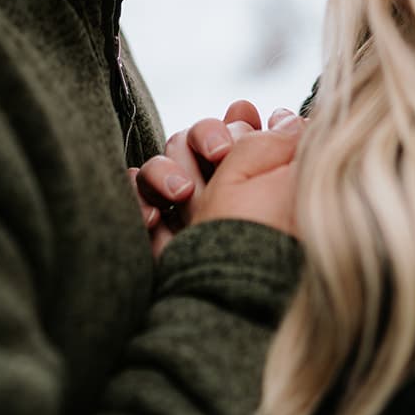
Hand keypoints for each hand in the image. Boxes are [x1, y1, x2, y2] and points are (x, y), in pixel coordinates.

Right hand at [131, 102, 299, 254]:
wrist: (233, 298)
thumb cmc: (262, 237)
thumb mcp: (279, 182)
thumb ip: (279, 142)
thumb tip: (282, 115)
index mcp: (247, 173)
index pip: (229, 129)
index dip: (231, 123)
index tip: (245, 125)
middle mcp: (213, 188)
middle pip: (189, 137)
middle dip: (201, 137)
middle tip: (218, 155)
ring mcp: (181, 211)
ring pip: (158, 164)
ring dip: (166, 171)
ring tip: (182, 194)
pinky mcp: (155, 232)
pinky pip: (133, 195)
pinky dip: (140, 200)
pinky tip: (154, 219)